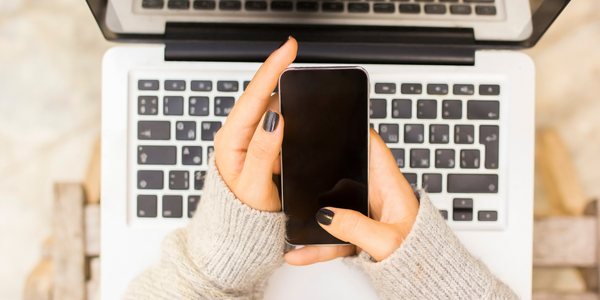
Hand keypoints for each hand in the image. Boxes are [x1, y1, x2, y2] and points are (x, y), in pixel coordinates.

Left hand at [213, 37, 296, 211]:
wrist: (239, 232)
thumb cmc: (243, 214)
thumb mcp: (254, 187)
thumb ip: (262, 153)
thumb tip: (275, 119)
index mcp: (231, 141)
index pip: (253, 97)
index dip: (271, 69)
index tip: (288, 49)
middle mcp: (236, 135)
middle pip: (261, 96)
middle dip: (280, 76)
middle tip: (298, 60)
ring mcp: (246, 139)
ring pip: (268, 108)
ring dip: (285, 96)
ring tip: (301, 86)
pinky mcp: (256, 144)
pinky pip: (273, 122)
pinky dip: (287, 114)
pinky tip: (298, 114)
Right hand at [285, 128, 419, 263]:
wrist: (426, 279)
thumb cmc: (420, 255)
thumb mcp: (387, 241)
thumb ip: (356, 228)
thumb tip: (327, 216)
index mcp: (390, 186)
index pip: (373, 148)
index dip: (356, 131)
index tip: (334, 120)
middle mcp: (376, 195)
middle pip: (344, 173)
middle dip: (320, 169)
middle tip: (294, 163)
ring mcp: (364, 214)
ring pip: (332, 207)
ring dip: (311, 213)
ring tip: (289, 212)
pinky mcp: (357, 233)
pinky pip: (332, 235)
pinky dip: (316, 245)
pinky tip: (299, 252)